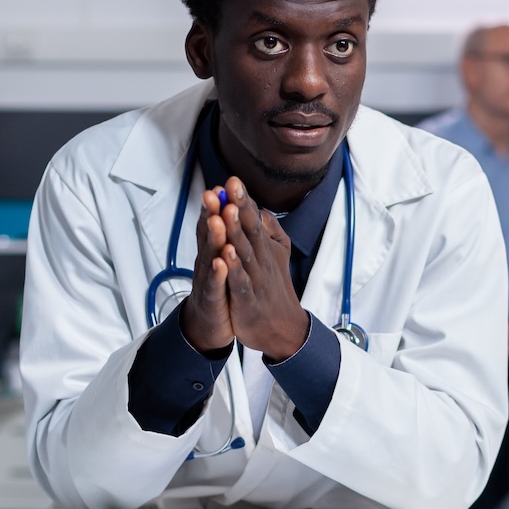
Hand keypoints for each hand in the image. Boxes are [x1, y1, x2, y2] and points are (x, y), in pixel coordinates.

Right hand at [180, 187, 235, 353]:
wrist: (209, 324)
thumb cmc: (219, 286)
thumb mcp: (224, 257)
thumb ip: (228, 233)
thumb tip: (234, 206)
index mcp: (214, 248)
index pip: (215, 221)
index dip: (219, 203)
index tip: (225, 183)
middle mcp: (207, 259)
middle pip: (208, 233)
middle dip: (211, 212)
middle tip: (213, 192)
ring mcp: (206, 278)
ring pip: (209, 255)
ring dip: (213, 237)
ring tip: (216, 219)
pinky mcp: (211, 299)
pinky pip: (213, 285)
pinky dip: (216, 273)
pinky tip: (220, 262)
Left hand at [219, 178, 310, 359]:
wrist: (284, 329)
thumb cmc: (275, 290)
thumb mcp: (277, 257)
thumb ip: (270, 232)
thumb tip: (261, 210)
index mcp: (264, 249)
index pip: (253, 220)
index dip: (243, 201)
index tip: (233, 179)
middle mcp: (261, 261)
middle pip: (250, 231)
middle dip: (240, 208)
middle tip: (231, 186)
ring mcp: (256, 280)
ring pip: (245, 253)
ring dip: (236, 232)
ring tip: (227, 211)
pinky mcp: (248, 300)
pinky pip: (240, 282)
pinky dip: (233, 269)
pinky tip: (225, 255)